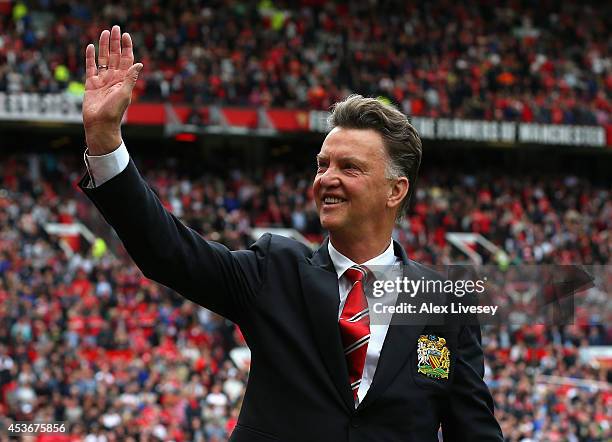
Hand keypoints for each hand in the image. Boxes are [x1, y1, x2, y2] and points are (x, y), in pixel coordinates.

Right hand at [83, 25, 142, 154]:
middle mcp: (114, 78)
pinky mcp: (91, 84)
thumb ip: (130, 78)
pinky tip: (91, 47)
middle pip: (114, 56)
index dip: (126, 47)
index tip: (126, 35)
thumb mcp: (125, 94)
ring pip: (103, 59)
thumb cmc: (114, 112)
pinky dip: (90, 57)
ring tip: (103, 32)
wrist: (100, 124)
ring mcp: (102, 80)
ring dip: (103, 46)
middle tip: (115, 28)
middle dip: (115, 42)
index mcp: (124, 80)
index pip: (126, 60)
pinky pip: (90, 67)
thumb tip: (139, 64)